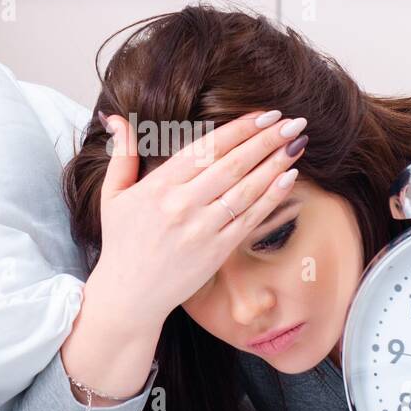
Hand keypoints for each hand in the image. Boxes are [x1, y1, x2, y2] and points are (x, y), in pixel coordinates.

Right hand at [90, 108, 306, 328]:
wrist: (129, 296)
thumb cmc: (122, 244)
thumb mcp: (113, 195)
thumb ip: (122, 154)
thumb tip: (115, 118)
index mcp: (159, 186)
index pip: (206, 148)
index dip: (239, 129)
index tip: (263, 114)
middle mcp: (183, 205)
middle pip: (233, 164)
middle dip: (266, 140)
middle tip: (292, 121)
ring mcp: (202, 229)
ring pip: (246, 189)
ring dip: (275, 164)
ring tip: (297, 144)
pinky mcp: (217, 251)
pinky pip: (250, 219)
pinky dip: (271, 197)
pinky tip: (289, 178)